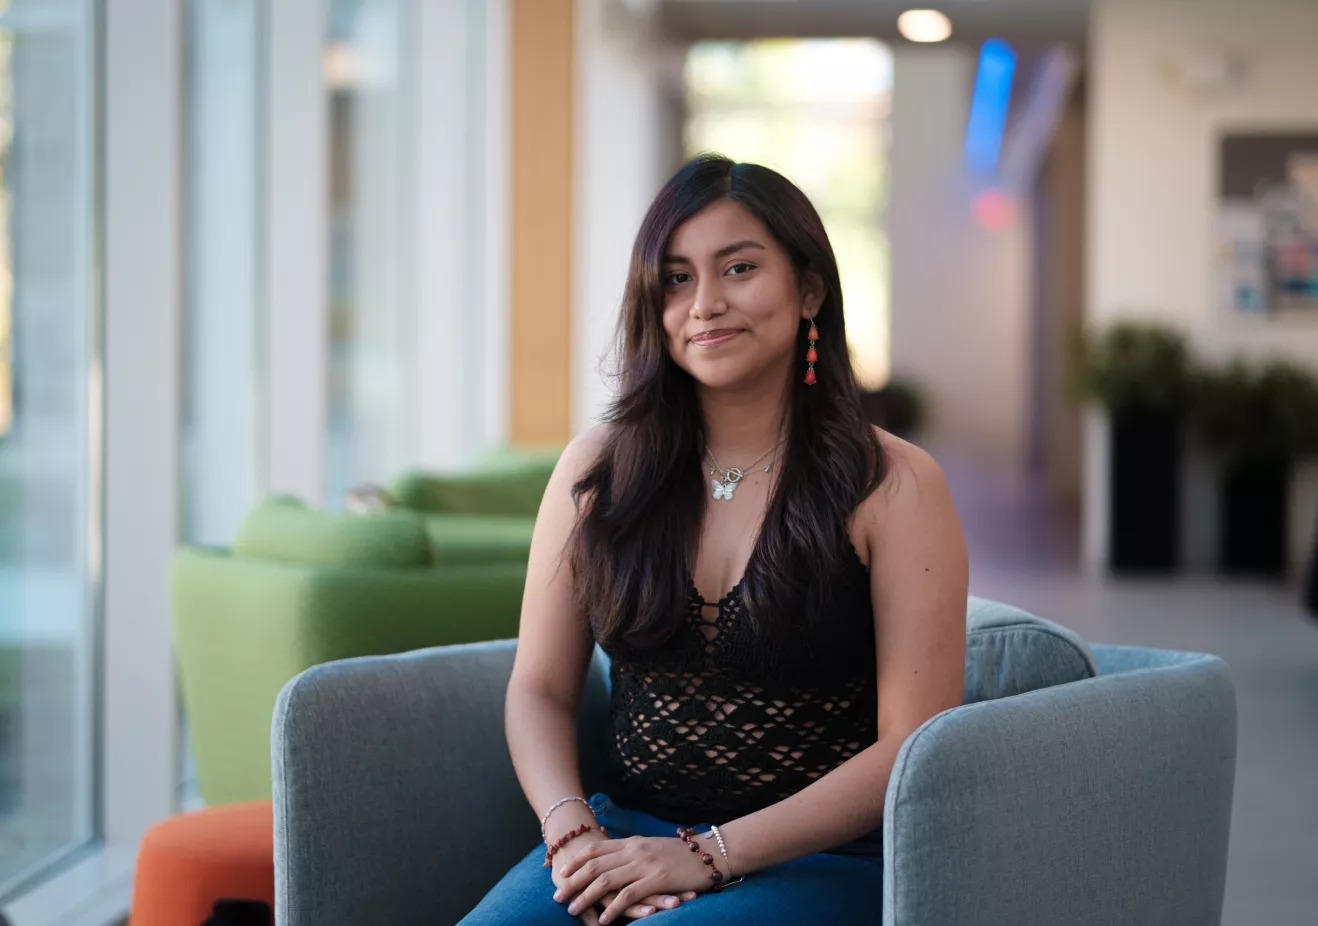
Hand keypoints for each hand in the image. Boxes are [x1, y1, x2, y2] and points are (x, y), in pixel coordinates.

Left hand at [555, 835, 720, 924]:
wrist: (709, 853)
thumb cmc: (682, 853)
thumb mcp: (653, 847)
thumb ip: (633, 852)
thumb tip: (615, 859)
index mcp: (632, 842)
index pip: (597, 848)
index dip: (577, 861)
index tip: (561, 872)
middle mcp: (635, 850)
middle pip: (595, 865)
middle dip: (573, 882)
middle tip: (558, 896)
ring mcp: (645, 864)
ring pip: (607, 880)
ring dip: (587, 897)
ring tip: (573, 910)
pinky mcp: (658, 879)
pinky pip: (629, 895)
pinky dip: (613, 908)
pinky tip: (604, 919)